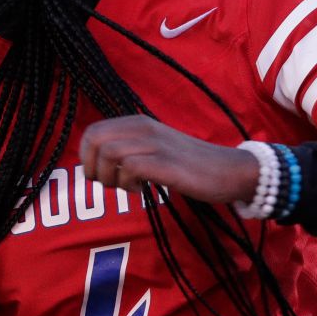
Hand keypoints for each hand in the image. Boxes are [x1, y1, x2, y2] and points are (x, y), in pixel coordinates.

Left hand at [79, 115, 259, 205]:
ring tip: (127, 188)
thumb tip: (96, 166)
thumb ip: (129, 152)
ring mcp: (156, 144)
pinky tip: (142, 191)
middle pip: (95, 139)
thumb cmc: (189, 165)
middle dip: (92, 167)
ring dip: (110, 178)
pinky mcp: (167, 163)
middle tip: (109, 184)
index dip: (86, 157)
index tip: (100, 175)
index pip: (92, 131)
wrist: (229, 170)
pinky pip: (131, 167)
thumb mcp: (155, 151)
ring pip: (109, 153)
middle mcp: (144, 128)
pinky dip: (128, 184)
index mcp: (138, 124)